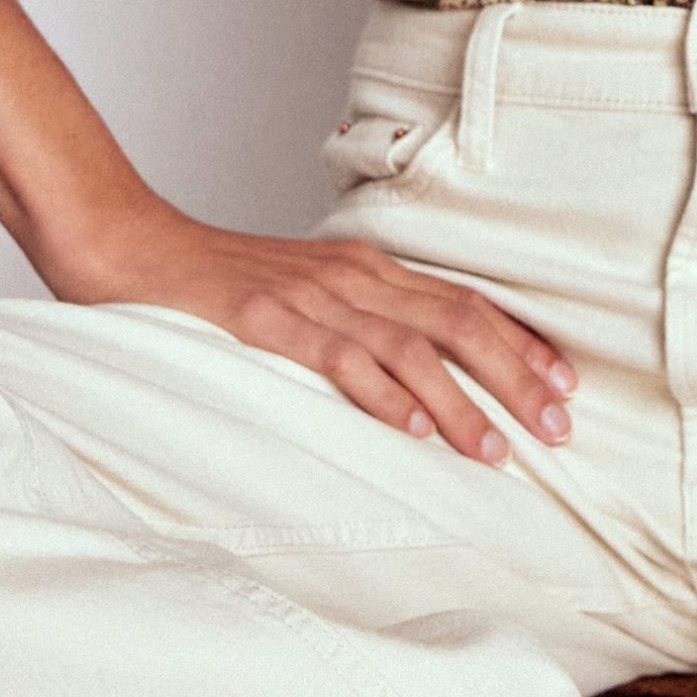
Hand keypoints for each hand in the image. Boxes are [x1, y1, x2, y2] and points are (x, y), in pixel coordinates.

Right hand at [39, 198, 577, 462]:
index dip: (521, 344)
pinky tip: (412, 428)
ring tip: (497, 450)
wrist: (130, 246)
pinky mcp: (264, 321)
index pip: (464, 303)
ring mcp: (310, 296)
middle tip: (560, 426)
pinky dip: (381, 393)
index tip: (566, 385)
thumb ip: (358, 326)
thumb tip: (419, 379)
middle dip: (516, 375)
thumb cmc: (218, 285)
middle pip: (457, 322)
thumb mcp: (305, 298)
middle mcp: (351, 276)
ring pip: (409, 346)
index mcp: (367, 269)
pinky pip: (337, 357)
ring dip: (460, 400)